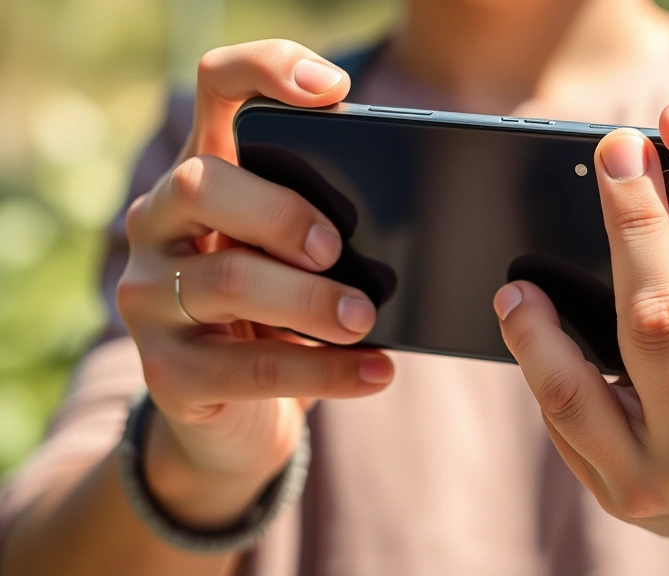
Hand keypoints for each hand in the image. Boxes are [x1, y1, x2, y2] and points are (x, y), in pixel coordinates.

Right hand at [116, 40, 393, 528]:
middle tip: (338, 250)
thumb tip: (415, 214)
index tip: (333, 88)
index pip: (216, 91)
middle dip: (281, 212)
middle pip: (203, 182)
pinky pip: (251, 367)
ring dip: (311, 301)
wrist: (234, 416)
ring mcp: (151, 298)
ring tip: (365, 319)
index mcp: (203, 175)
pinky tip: (376, 372)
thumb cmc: (279, 314)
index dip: (265, 71)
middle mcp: (160, 224)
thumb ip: (327, 222)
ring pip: (227, 279)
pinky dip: (326, 371)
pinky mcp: (168, 373)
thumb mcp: (298, 258)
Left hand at [493, 106, 668, 556]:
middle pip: (663, 315)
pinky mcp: (620, 490)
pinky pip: (559, 417)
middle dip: (628, 224)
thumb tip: (648, 188)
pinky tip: (522, 322)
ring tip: (517, 286)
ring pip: (578, 387)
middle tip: (609, 155)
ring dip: (536, 326)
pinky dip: (534, 359)